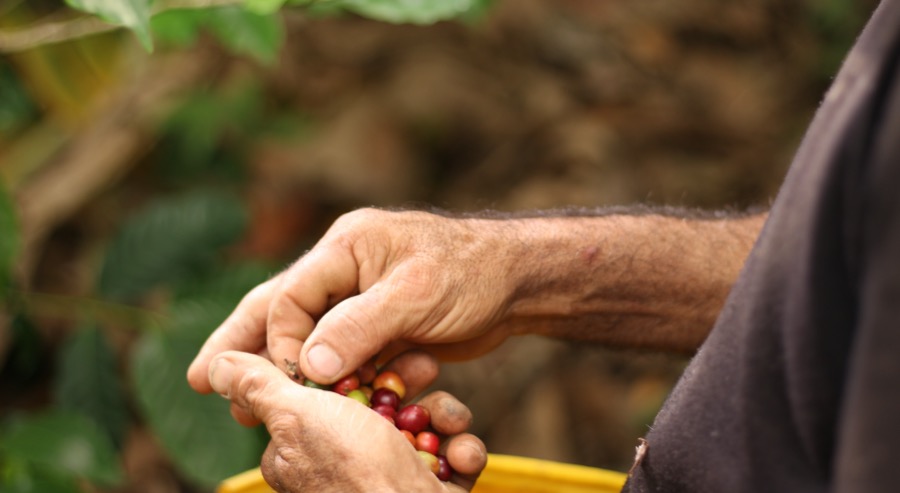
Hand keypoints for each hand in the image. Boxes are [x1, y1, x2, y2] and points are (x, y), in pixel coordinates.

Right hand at [189, 208, 519, 387]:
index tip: (293, 381)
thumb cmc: (472, 272)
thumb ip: (360, 326)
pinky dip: (328, 380)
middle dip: (242, 346)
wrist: (517, 283)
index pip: (291, 296)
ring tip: (242, 403)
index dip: (282, 341)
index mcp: (346, 247)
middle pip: (280, 310)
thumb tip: (307, 368)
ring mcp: (360, 299)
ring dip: (281, 370)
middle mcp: (345, 270)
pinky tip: (309, 401)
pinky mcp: (380, 326)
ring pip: (307, 338)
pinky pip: (342, 355)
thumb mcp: (417, 294)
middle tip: (201, 380)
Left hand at [207, 350, 487, 491]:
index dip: (358, 367)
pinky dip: (461, 454)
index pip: (330, 391)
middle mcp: (345, 465)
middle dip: (411, 388)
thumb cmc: (356, 474)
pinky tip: (461, 456)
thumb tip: (217, 365)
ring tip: (450, 424)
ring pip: (423, 427)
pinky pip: (450, 459)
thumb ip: (260, 387)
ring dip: (443, 419)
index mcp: (305, 448)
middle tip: (428, 371)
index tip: (381, 352)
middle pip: (382, 404)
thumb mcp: (299, 416)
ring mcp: (389, 481)